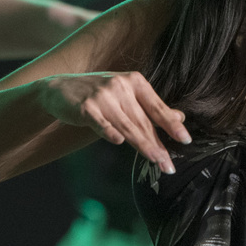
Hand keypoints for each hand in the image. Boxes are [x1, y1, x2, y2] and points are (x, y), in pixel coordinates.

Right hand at [38, 71, 190, 173]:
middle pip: (143, 121)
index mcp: (134, 81)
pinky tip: (118, 142)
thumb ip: (150, 106)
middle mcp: (120, 86)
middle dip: (158, 144)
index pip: (157, 107)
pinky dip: (109, 132)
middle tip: (169, 164)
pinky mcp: (85, 108)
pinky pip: (100, 123)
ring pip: (126, 125)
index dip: (171, 124)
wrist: (60, 88)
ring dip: (142, 145)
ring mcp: (102, 96)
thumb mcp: (127, 94)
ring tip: (156, 160)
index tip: (185, 140)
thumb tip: (180, 117)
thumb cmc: (99, 93)